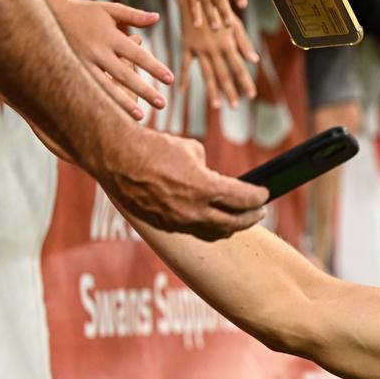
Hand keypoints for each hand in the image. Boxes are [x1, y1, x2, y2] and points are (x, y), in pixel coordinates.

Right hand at [32, 0, 172, 119]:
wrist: (47, 14)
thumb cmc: (85, 12)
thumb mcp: (109, 9)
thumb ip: (133, 16)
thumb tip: (157, 17)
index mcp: (109, 36)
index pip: (138, 55)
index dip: (154, 67)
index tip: (170, 80)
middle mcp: (97, 51)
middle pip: (125, 75)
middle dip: (144, 90)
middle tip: (163, 104)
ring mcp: (82, 64)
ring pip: (106, 88)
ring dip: (123, 103)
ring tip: (141, 117)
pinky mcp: (71, 73)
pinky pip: (89, 91)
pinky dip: (102, 103)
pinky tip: (114, 116)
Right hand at [94, 127, 267, 239]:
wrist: (115, 156)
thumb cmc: (153, 147)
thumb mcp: (190, 150)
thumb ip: (207, 168)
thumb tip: (213, 179)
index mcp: (204, 187)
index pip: (243, 199)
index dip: (257, 197)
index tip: (265, 193)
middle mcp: (193, 209)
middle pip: (233, 223)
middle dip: (250, 218)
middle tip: (260, 211)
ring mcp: (177, 220)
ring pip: (213, 232)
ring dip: (230, 226)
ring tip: (239, 219)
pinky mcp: (162, 225)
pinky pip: (192, 230)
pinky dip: (206, 226)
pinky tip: (211, 219)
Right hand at [179, 7, 258, 108]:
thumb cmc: (218, 8)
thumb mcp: (234, 23)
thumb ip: (244, 43)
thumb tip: (254, 60)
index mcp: (227, 44)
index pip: (239, 67)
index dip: (245, 82)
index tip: (251, 95)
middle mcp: (213, 49)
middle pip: (223, 74)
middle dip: (230, 91)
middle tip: (235, 106)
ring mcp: (198, 49)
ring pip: (206, 73)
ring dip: (211, 90)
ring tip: (216, 105)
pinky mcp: (186, 46)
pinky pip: (184, 64)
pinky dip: (183, 78)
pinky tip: (182, 92)